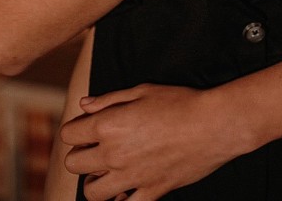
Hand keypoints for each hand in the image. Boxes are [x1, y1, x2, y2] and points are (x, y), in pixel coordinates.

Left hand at [61, 83, 239, 200]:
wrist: (213, 125)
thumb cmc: (179, 102)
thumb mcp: (142, 91)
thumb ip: (108, 100)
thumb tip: (84, 105)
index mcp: (108, 125)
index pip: (68, 134)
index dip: (75, 128)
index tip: (86, 126)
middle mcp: (114, 154)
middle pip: (74, 164)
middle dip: (80, 154)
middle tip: (96, 147)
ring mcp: (131, 177)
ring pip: (92, 193)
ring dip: (95, 181)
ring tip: (108, 169)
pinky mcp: (151, 192)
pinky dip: (122, 200)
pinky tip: (128, 187)